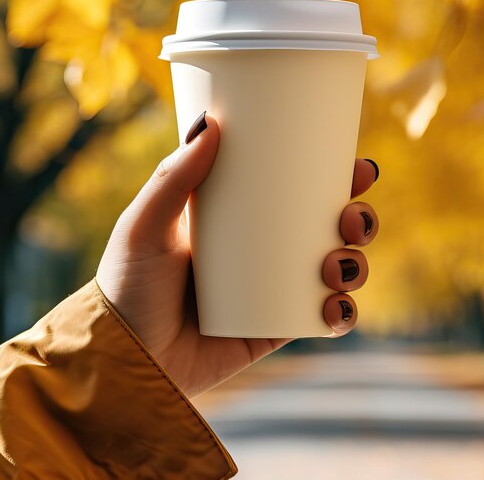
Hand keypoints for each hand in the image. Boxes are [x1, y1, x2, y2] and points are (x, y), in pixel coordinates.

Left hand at [96, 113, 378, 398]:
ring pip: (335, 271)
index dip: (335, 178)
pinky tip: (334, 308)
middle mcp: (264, 252)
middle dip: (357, 220)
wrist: (127, 361)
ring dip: (356, 265)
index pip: (297, 190)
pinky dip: (340, 315)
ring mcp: (273, 291)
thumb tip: (209, 123)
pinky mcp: (274, 329)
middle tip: (351, 218)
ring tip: (335, 266)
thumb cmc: (126, 288)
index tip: (356, 168)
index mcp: (240, 218)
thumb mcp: (143, 226)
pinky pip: (321, 320)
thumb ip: (170, 177)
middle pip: (329, 228)